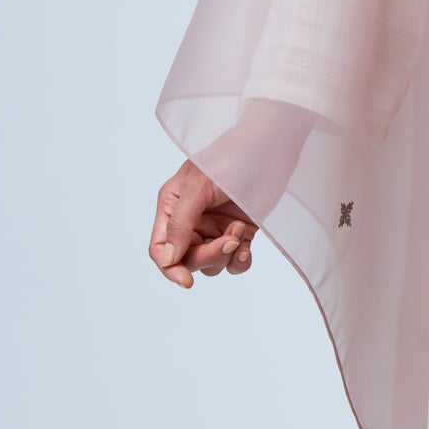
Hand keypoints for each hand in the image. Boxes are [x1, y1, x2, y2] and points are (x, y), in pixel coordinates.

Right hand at [149, 159, 258, 289]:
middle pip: (187, 260)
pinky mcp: (240, 232)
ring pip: (212, 264)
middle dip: (208, 255)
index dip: (170, 268)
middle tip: (230, 239)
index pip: (161, 249)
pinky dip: (240, 261)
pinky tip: (247, 249)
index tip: (187, 281)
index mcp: (172, 208)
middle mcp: (190, 221)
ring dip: (227, 254)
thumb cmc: (228, 158)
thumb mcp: (197, 188)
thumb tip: (168, 260)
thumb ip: (180, 223)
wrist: (268, 147)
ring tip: (239, 228)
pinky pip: (234, 261)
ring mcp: (215, 228)